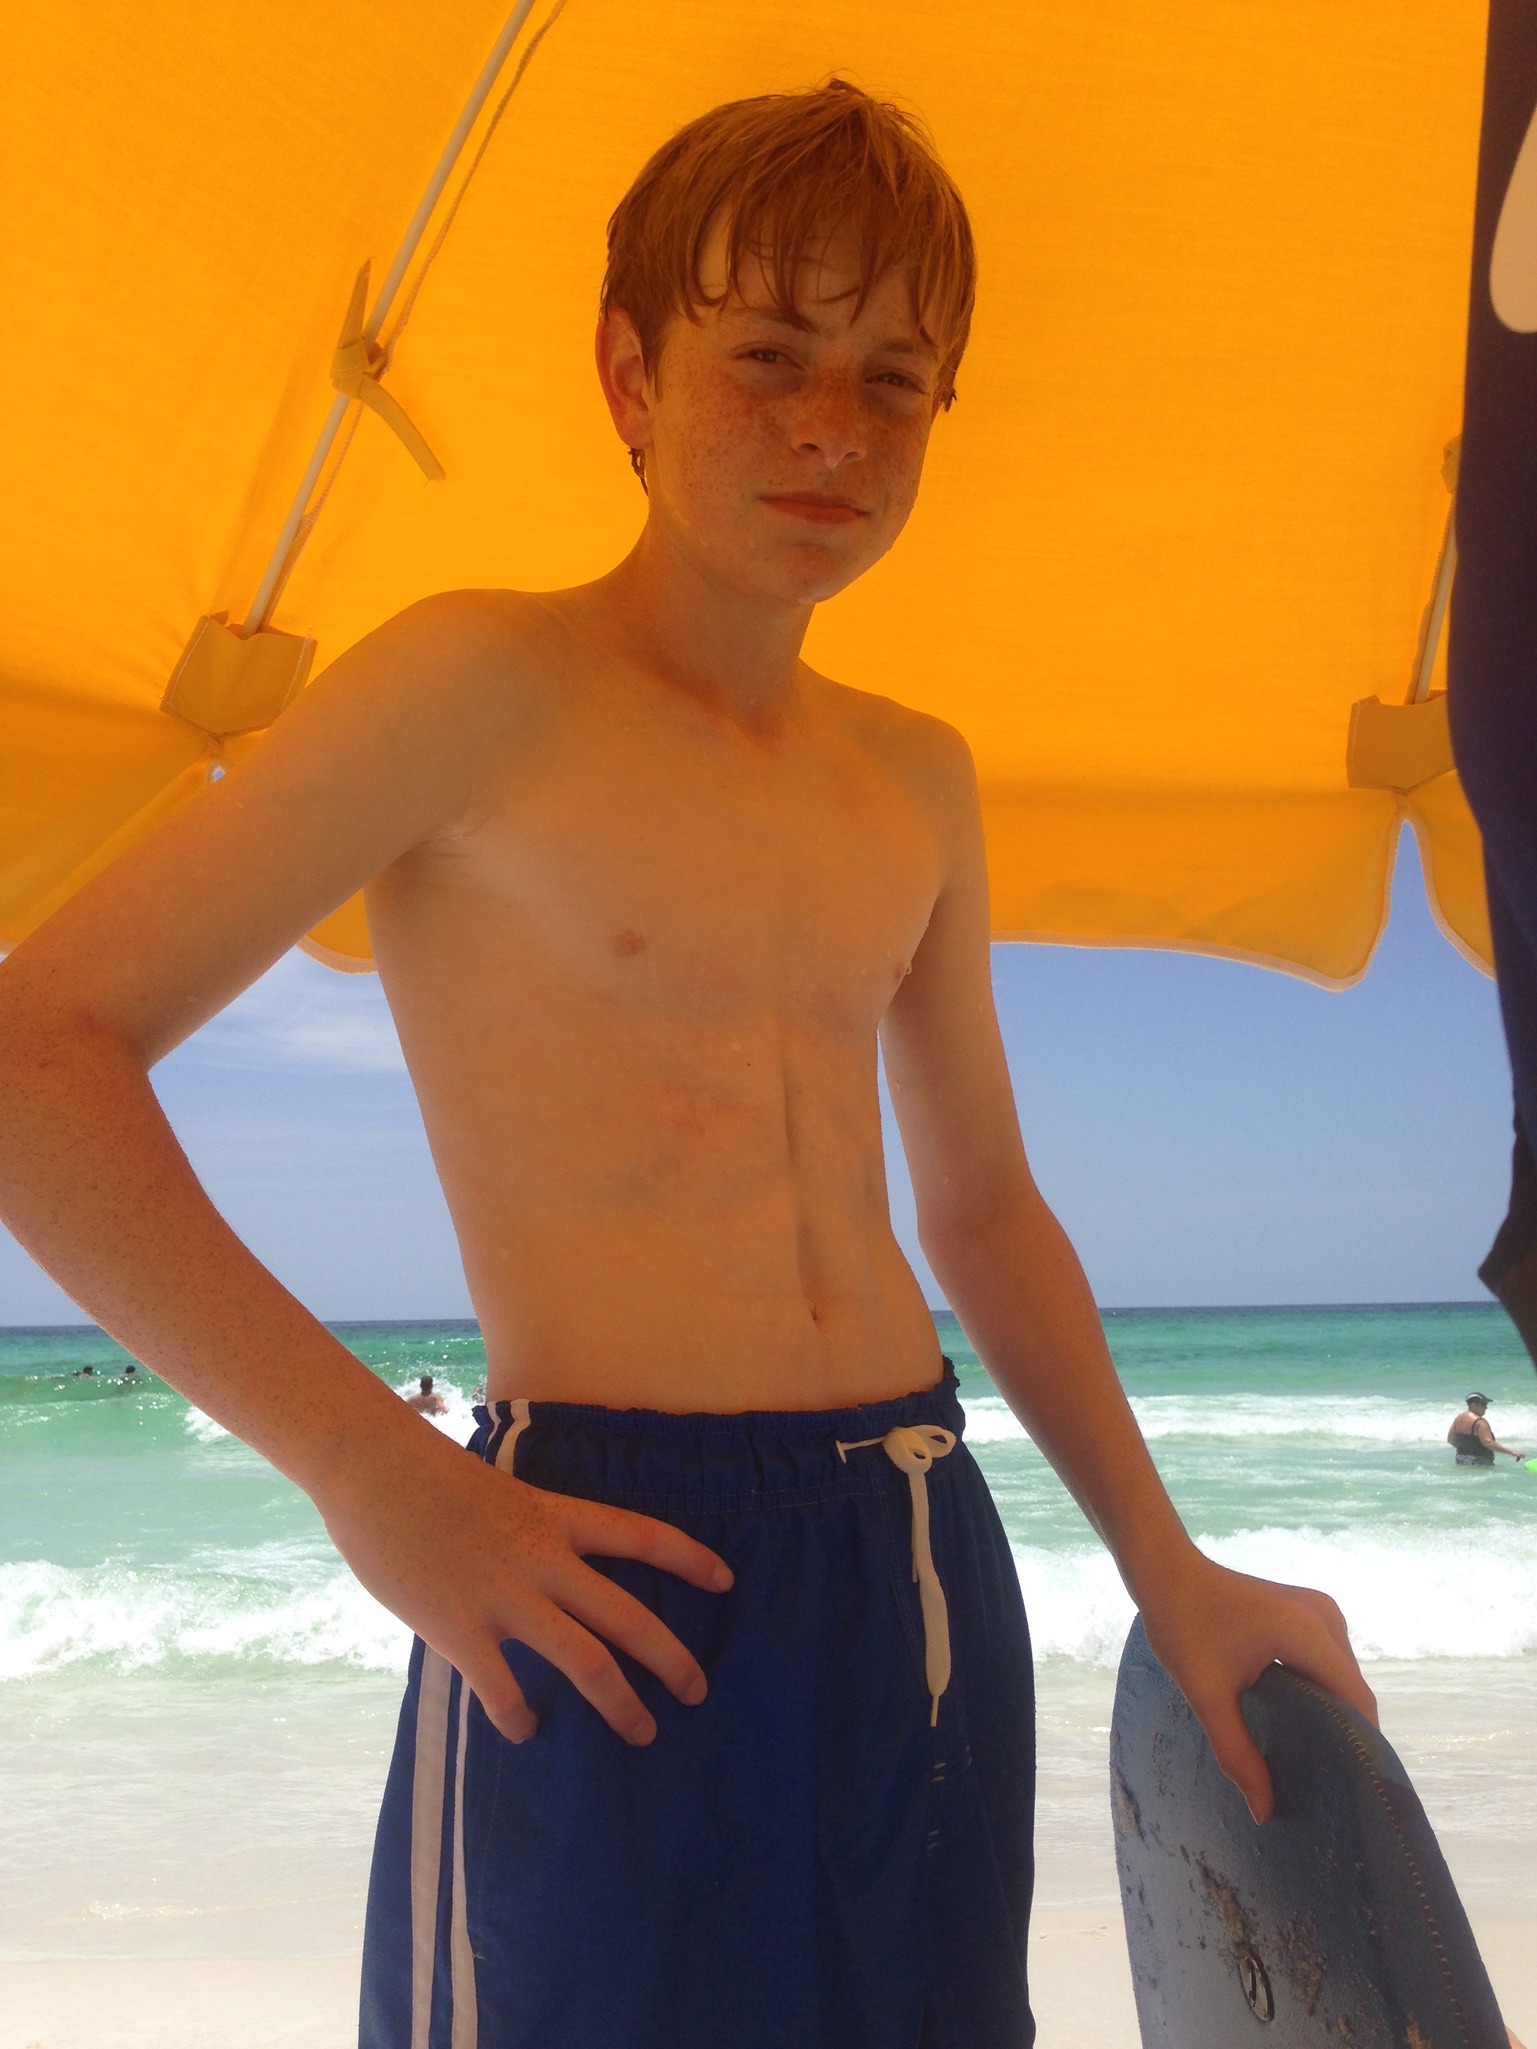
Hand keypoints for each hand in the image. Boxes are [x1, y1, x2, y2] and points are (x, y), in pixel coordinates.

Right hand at [316, 1419, 732, 1746]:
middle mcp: (543, 1558)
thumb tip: (551, 1574)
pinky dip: (519, 1717)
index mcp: (556, 1516)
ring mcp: (504, 1596)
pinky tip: (525, 1731)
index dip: (691, 1559)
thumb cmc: (432, 1476)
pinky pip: (502, 1689)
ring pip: (584, 1661)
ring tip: (641, 1733)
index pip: (643, 1535)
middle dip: (671, 1660)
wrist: (374, 1468)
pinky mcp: (459, 1629)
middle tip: (697, 1693)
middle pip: (628, 1615)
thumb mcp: (503, 1493)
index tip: (728, 1582)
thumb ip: (533, 1535)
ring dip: (620, 1704)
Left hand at [1138, 1550, 1375, 1825]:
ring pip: (1341, 1676)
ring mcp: (1319, 1609)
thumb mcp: (1207, 1696)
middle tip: (1326, 1784)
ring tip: (1312, 1759)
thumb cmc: (1182, 1627)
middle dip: (1344, 1733)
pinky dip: (1320, 1689)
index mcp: (1309, 1632)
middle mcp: (1325, 1616)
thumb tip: (1264, 1812)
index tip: (1349, 1790)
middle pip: (1352, 1690)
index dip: (1360, 1746)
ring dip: (1332, 1711)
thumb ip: (1237, 1753)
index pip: (1357, 1701)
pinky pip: (1327, 1659)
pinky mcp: (1307, 1610)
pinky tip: (1298, 1721)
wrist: (1166, 1572)